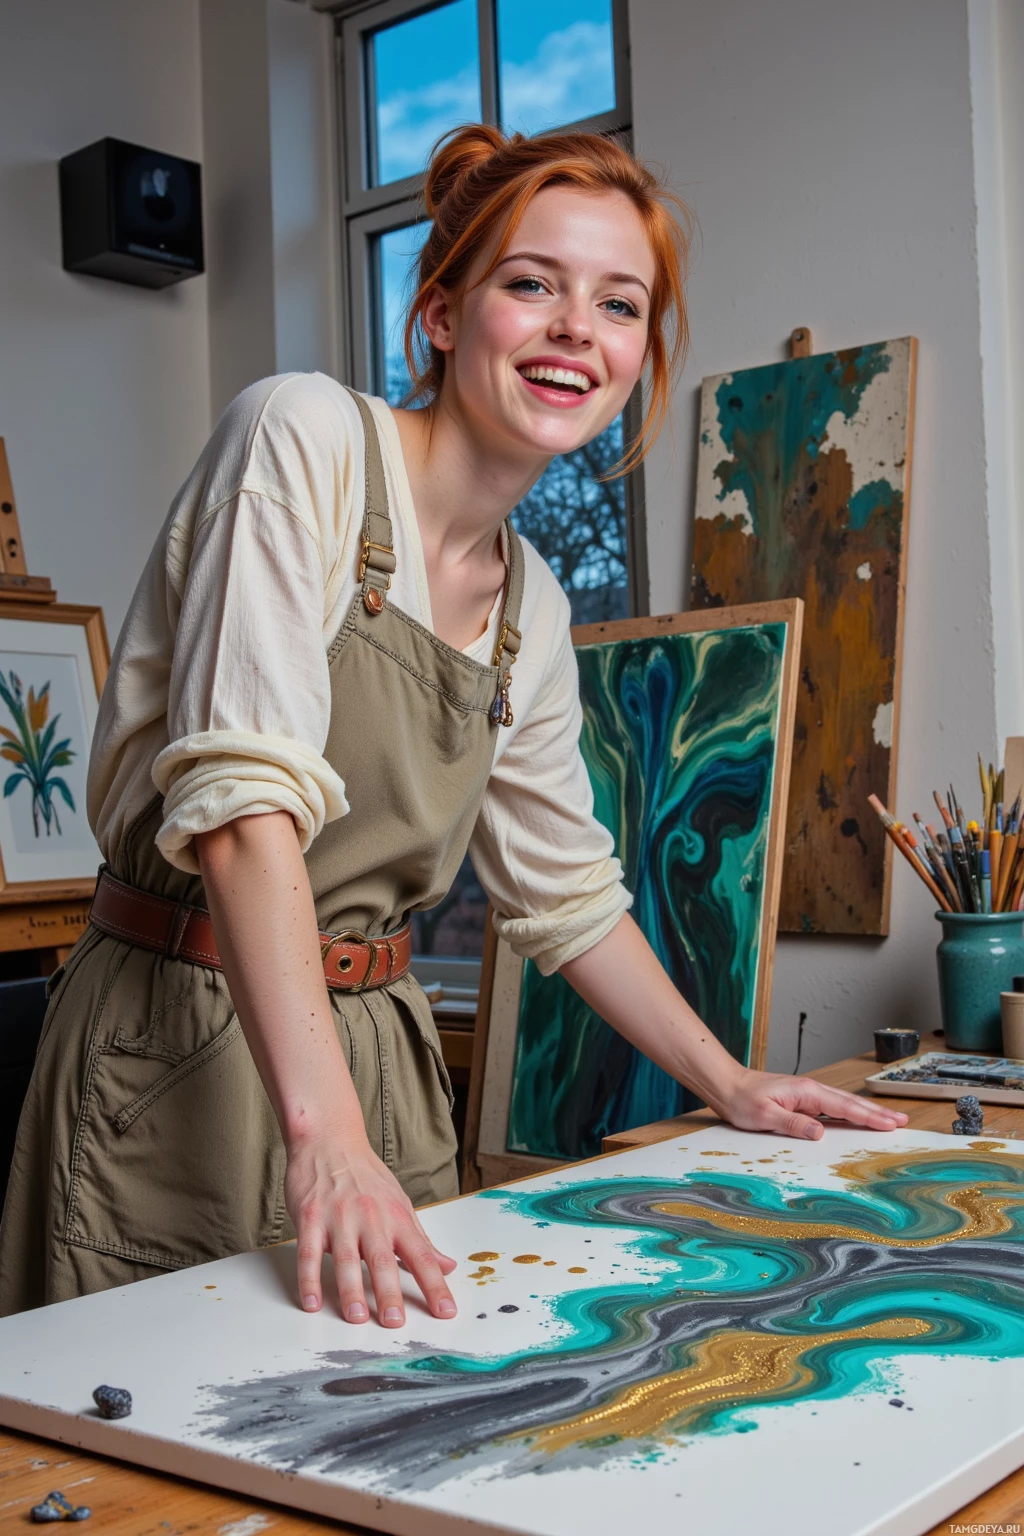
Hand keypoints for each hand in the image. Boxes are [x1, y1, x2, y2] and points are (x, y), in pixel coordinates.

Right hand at [284, 1129, 456, 1326]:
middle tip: (394, 1322)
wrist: (329, 1139)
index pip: (422, 1255)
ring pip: (346, 1259)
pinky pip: (308, 1253)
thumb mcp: (400, 1203)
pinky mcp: (310, 1218)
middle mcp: (371, 1218)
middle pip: (383, 1260)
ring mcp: (339, 1218)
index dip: (435, 1285)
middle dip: (390, 1293)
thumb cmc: (366, 1174)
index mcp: (397, 1217)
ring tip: (356, 1317)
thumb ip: (421, 1239)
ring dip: (351, 1290)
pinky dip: (309, 1279)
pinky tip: (311, 1302)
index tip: (446, 1312)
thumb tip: (448, 1266)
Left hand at [716, 1067, 908, 1140]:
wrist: (727, 1085)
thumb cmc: (741, 1100)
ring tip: (889, 1119)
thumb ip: (792, 1124)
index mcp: (806, 1091)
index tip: (891, 1123)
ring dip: (867, 1111)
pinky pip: (832, 1107)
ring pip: (844, 1103)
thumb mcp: (763, 1116)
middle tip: (902, 1121)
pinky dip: (849, 1112)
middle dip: (877, 1112)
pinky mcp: (801, 1099)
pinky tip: (856, 1118)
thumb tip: (819, 1132)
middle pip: (850, 1102)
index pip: (844, 1106)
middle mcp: (810, 1090)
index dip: (869, 1116)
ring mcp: (807, 1094)